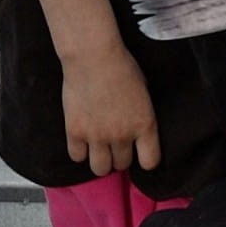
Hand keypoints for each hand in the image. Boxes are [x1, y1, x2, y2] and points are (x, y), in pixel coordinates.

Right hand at [62, 40, 160, 176]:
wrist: (93, 57)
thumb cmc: (122, 67)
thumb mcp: (144, 92)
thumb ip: (141, 115)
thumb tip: (138, 128)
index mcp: (144, 125)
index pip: (150, 161)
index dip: (145, 159)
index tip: (140, 153)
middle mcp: (122, 136)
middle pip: (122, 165)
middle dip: (120, 156)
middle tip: (115, 144)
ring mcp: (97, 137)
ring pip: (100, 169)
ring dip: (101, 160)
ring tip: (99, 147)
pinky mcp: (75, 133)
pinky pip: (77, 157)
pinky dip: (80, 151)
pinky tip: (82, 140)